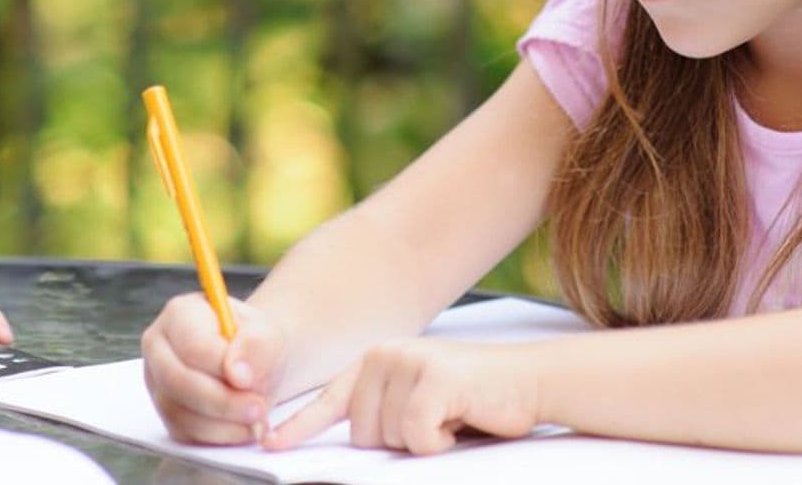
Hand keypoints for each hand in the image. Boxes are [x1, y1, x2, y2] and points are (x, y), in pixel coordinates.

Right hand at [142, 294, 286, 444]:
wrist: (256, 367)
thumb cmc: (258, 345)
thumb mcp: (270, 335)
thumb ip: (258, 345)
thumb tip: (237, 373)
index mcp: (181, 314)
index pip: (193, 345)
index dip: (223, 368)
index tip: (251, 382)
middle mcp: (159, 346)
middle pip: (177, 381)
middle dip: (223, 402)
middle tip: (258, 410)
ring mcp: (157, 382)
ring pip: (178, 412)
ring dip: (223, 424)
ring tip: (256, 420)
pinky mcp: (165, 413)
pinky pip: (183, 434)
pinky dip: (217, 438)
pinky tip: (241, 428)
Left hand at [264, 339, 541, 454]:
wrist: (529, 381)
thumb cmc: (474, 400)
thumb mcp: (418, 404)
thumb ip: (384, 414)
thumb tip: (349, 445)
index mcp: (376, 362)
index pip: (329, 400)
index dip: (300, 427)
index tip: (271, 444)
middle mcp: (385, 355)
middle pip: (362, 432)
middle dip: (397, 444)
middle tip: (434, 424)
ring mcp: (408, 363)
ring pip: (389, 437)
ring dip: (423, 442)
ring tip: (450, 417)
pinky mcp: (433, 378)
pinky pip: (417, 435)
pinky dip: (440, 442)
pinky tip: (459, 421)